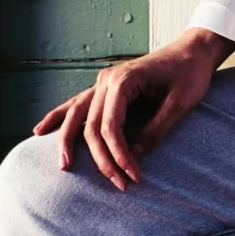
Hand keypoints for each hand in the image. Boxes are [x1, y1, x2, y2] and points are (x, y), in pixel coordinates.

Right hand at [33, 27, 233, 189]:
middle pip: (91, 125)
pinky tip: (42, 129)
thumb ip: (155, 130)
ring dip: (67, 141)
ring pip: (77, 115)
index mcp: (124, 81)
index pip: (110, 127)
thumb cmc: (189, 74)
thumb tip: (134, 158)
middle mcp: (107, 80)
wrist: (192, 51)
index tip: (134, 176)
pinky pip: (77, 104)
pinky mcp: (105, 87)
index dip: (119, 155)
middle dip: (102, 158)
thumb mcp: (179, 104)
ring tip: (63, 165)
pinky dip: (59, 116)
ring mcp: (103, 82)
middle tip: (118, 184)